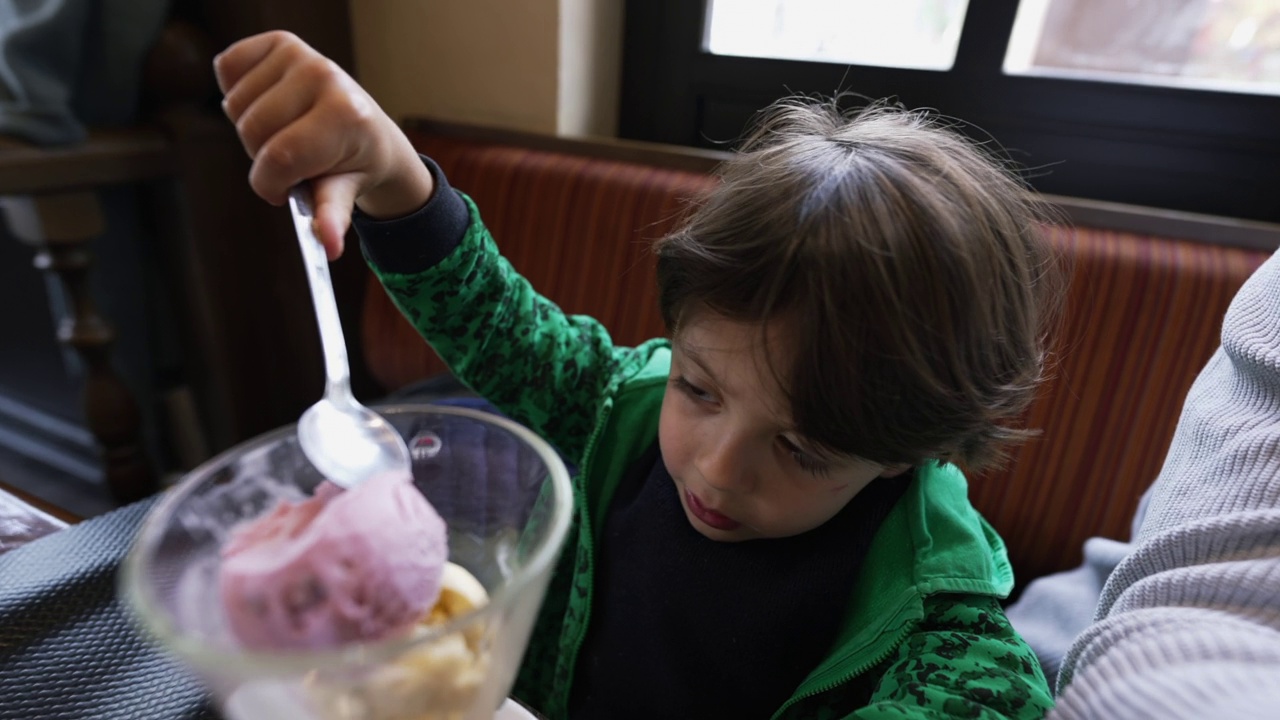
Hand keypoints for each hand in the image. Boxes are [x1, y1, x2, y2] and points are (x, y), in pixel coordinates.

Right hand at [213, 31, 434, 258]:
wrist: (369, 131)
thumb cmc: (353, 164)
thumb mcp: (346, 193)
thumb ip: (332, 216)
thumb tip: (330, 247)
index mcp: (345, 117)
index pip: (279, 158)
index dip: (269, 184)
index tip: (283, 191)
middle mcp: (325, 76)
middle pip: (252, 132)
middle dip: (263, 157)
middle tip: (293, 157)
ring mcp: (302, 55)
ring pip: (235, 106)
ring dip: (251, 128)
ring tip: (284, 131)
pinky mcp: (280, 42)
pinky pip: (226, 69)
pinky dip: (236, 91)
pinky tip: (268, 102)